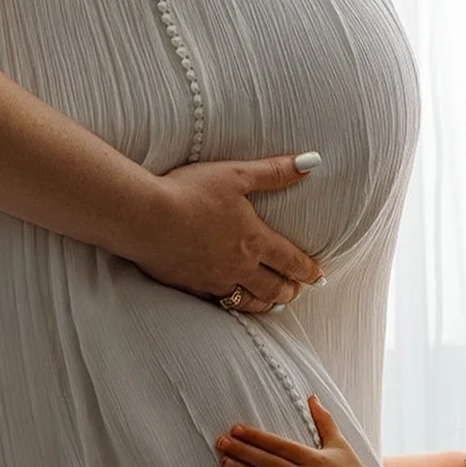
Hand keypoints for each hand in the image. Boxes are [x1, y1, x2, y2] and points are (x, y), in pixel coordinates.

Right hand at [134, 155, 324, 308]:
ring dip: (264, 302)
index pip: (289, 260)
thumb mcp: (237, 174)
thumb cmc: (192, 192)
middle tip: (297, 292)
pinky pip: (218, 302)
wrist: (146, 218)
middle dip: (289, 290)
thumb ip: (275, 172)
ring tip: (272, 303)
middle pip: (272, 286)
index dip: (307, 270)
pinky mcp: (188, 286)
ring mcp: (212, 279)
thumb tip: (311, 162)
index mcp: (253, 239)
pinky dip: (232, 305)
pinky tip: (231, 301)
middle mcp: (237, 265)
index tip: (319, 277)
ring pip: (247, 300)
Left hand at [216, 396, 374, 466]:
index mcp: (314, 458)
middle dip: (242, 451)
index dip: (256, 437)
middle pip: (268, 463)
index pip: (278, 445)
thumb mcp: (340, 443)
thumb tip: (311, 396)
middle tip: (220, 443)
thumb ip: (324, 420)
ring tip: (225, 464)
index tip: (236, 429)